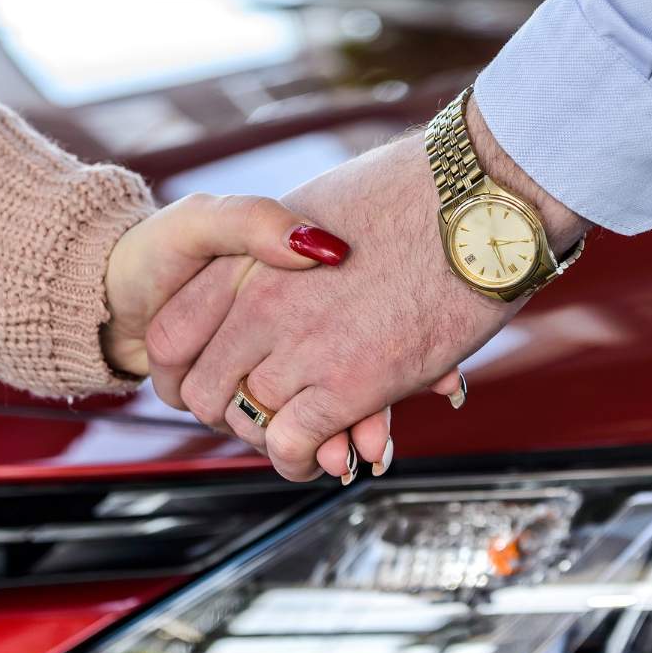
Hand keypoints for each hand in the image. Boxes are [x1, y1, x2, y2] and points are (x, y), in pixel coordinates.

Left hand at [144, 96, 588, 480]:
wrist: (479, 195)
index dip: (187, 368)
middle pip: (204, 389)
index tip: (216, 377)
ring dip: (271, 437)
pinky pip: (291, 445)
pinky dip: (301, 461)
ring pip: (246, 421)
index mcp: (241, 257)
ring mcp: (298, 344)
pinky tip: (326, 456)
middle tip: (266, 412)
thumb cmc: (416, 191)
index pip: (173, 335)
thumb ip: (281, 241)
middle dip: (230, 411)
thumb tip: (279, 269)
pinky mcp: (346, 383)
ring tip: (302, 437)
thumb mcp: (318, 203)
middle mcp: (256, 303)